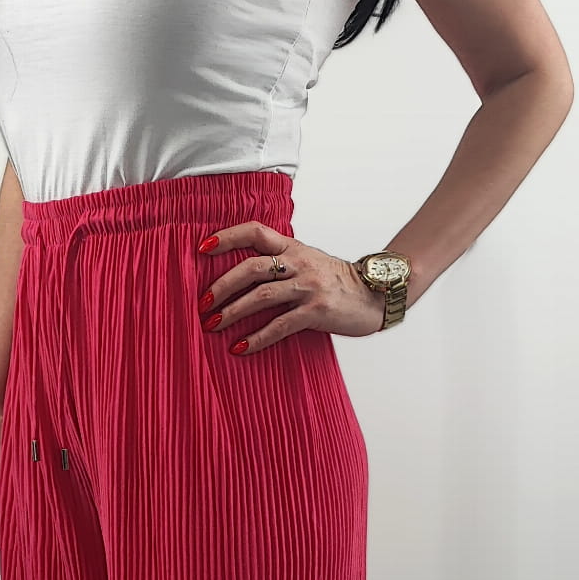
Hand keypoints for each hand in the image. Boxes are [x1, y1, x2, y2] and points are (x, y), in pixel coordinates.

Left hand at [197, 221, 386, 352]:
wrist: (376, 295)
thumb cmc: (336, 282)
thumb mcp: (308, 261)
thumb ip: (280, 262)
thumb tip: (240, 273)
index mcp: (292, 247)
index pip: (255, 232)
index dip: (227, 236)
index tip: (202, 247)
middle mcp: (298, 263)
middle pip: (251, 267)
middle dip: (222, 285)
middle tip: (202, 302)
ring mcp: (308, 287)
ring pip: (261, 296)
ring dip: (232, 312)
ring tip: (212, 325)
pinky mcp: (317, 311)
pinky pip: (280, 325)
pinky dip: (257, 338)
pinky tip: (240, 348)